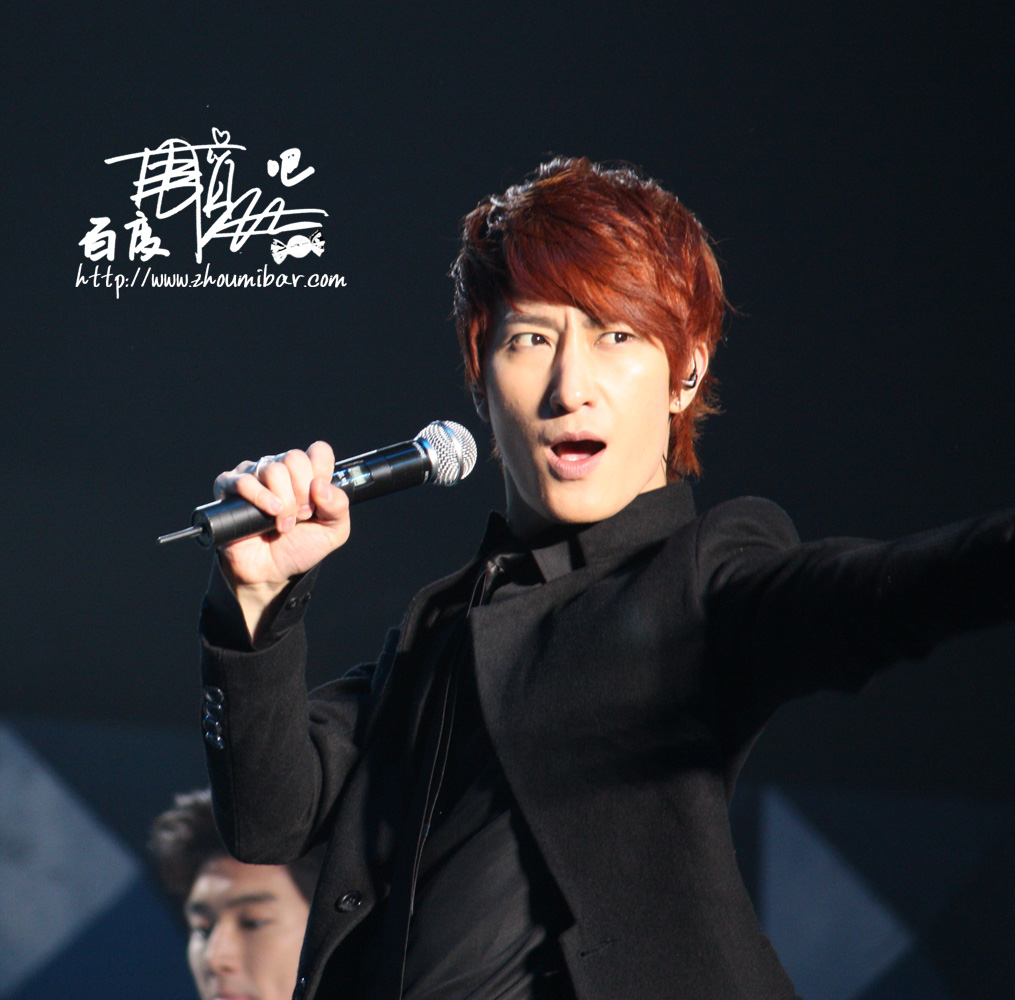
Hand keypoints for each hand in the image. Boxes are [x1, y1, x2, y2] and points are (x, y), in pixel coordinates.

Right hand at [212, 441, 349, 635]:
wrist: (271, 572)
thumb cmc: (299, 548)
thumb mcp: (333, 531)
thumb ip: (339, 505)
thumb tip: (321, 485)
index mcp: (306, 474)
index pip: (318, 452)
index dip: (322, 473)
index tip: (318, 499)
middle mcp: (280, 470)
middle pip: (294, 458)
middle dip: (302, 493)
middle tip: (301, 515)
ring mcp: (254, 477)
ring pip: (272, 469)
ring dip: (284, 502)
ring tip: (284, 524)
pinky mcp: (229, 489)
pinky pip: (243, 480)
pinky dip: (260, 497)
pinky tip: (270, 513)